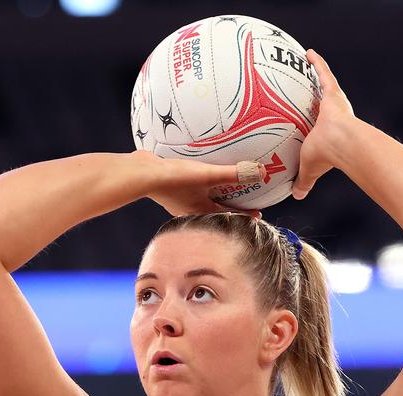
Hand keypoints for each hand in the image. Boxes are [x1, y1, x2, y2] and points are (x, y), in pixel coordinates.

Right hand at [135, 150, 263, 217]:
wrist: (141, 174)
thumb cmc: (175, 178)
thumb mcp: (208, 174)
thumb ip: (233, 173)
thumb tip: (261, 172)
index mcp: (201, 211)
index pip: (228, 215)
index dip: (244, 214)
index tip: (257, 213)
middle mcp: (190, 210)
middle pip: (215, 210)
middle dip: (229, 206)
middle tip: (242, 200)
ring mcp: (178, 201)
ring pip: (201, 201)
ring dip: (212, 197)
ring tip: (221, 188)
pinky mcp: (168, 190)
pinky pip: (189, 190)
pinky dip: (198, 186)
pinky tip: (196, 176)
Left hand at [293, 49, 355, 199]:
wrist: (341, 143)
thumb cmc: (326, 156)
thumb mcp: (309, 168)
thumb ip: (303, 180)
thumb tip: (297, 196)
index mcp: (329, 133)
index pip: (322, 127)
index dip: (318, 123)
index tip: (315, 121)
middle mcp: (334, 115)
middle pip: (325, 104)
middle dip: (320, 98)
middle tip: (312, 91)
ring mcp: (335, 103)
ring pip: (325, 86)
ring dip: (318, 75)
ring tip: (307, 65)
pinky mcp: (333, 93)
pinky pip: (323, 73)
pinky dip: (316, 63)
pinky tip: (307, 53)